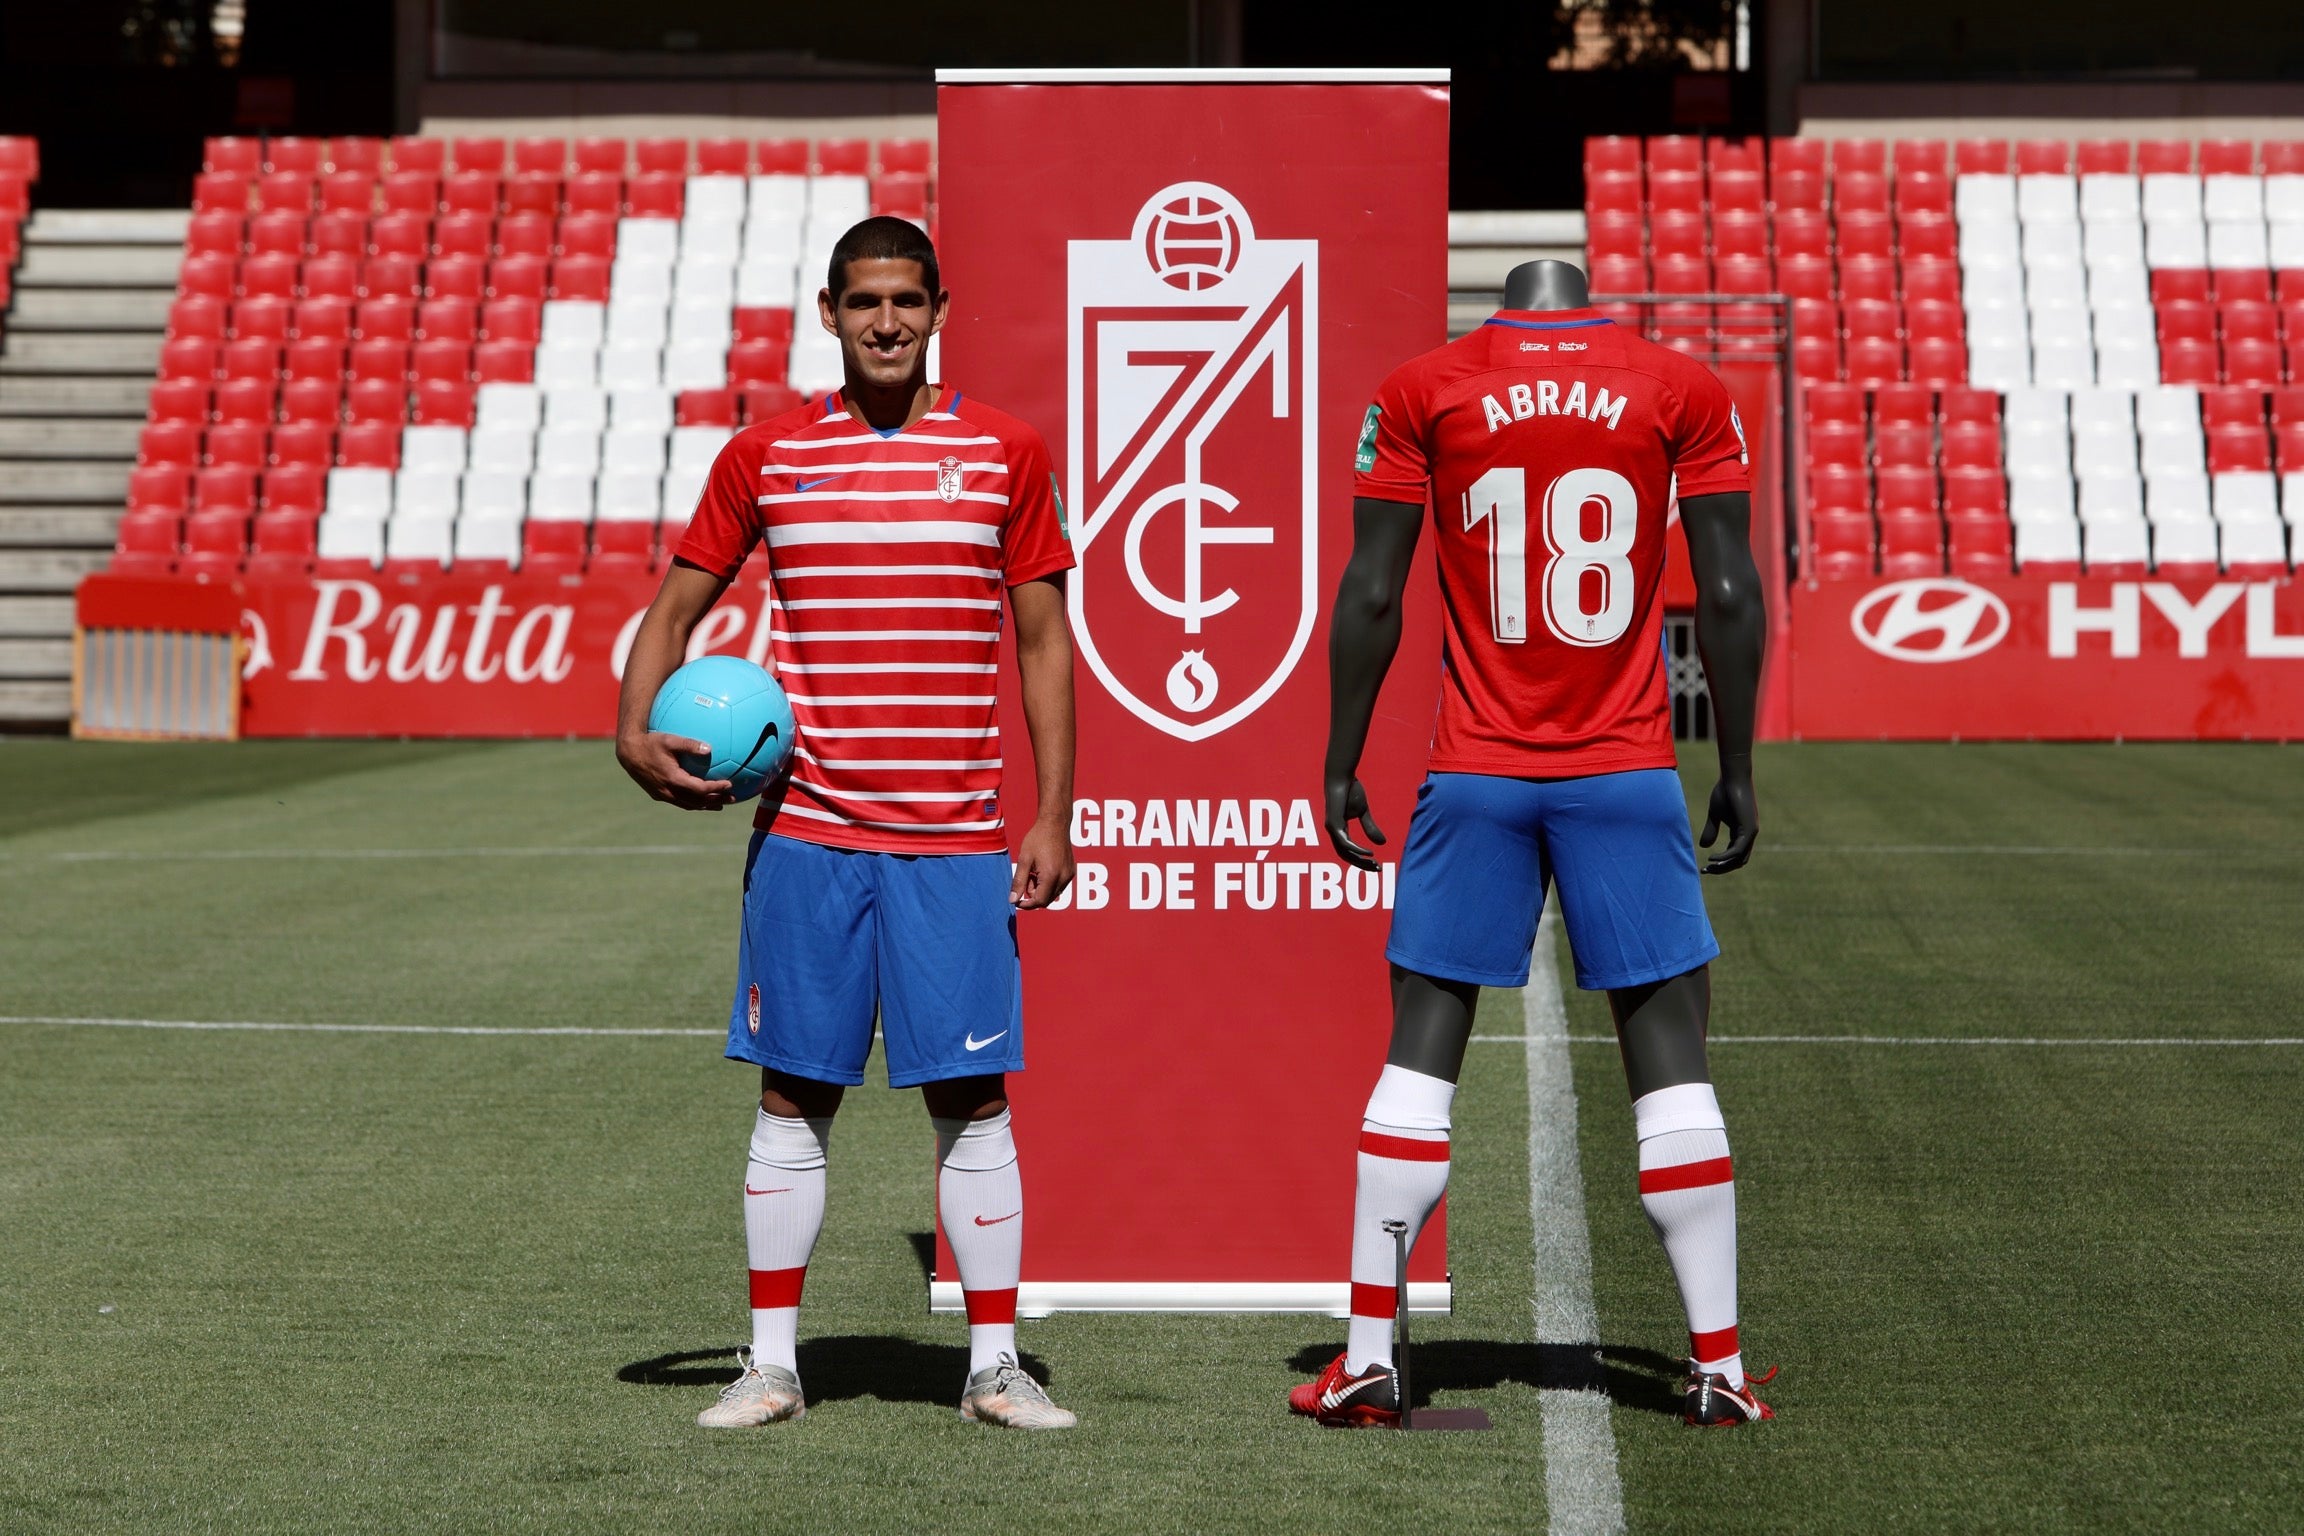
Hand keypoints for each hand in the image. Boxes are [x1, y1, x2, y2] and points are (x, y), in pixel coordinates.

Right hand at [617, 730, 732, 810]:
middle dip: (716, 800)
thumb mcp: (670, 740)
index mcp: (673, 779)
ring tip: (721, 804)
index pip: (700, 789)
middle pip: (697, 801)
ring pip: (688, 805)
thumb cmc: (650, 742)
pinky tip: (701, 799)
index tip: (729, 783)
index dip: (716, 788)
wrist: (628, 753)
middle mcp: (668, 791)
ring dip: (706, 805)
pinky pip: (679, 802)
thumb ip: (689, 744)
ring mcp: (662, 795)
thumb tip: (710, 748)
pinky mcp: (658, 795)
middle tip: (732, 798)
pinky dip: (693, 803)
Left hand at [1010, 817, 1073, 909]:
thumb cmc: (1038, 839)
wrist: (1055, 823)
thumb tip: (1013, 900)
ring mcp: (1069, 875)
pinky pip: (1059, 886)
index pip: (1039, 901)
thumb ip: (1018, 882)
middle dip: (1033, 894)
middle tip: (1027, 877)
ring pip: (1053, 894)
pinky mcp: (1071, 871)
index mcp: (1051, 876)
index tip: (1017, 901)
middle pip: (1047, 900)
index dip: (1027, 905)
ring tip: (1035, 871)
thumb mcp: (1024, 860)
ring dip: (1041, 889)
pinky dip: (1049, 884)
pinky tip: (1043, 869)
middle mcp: (1063, 878)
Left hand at [1324, 773, 1385, 872]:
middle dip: (1362, 864)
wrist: (1342, 777)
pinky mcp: (1333, 824)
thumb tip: (1382, 844)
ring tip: (1374, 863)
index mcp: (1339, 830)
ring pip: (1345, 852)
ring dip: (1360, 859)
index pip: (1349, 851)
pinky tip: (1368, 852)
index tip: (1377, 864)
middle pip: (1346, 855)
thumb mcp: (1363, 812)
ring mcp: (1332, 829)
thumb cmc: (1351, 791)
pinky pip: (1345, 842)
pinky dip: (1357, 849)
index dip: (1362, 859)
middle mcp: (1334, 832)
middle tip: (1377, 869)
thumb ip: (1370, 827)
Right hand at [1699, 772, 1757, 873]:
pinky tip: (1712, 858)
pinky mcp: (1749, 829)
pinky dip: (1724, 857)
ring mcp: (1751, 833)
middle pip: (1738, 861)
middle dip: (1721, 869)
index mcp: (1742, 832)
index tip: (1704, 867)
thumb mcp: (1714, 815)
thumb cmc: (1724, 792)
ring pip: (1739, 859)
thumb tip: (1703, 847)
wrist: (1733, 778)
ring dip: (1723, 866)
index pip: (1734, 855)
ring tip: (1708, 868)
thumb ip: (1711, 830)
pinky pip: (1737, 850)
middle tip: (1705, 871)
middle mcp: (1749, 835)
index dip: (1720, 864)